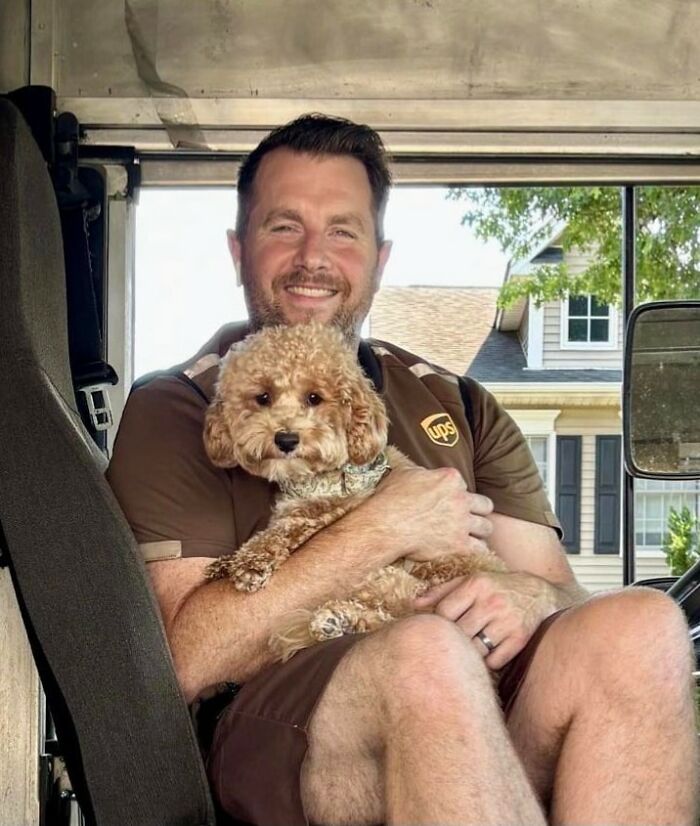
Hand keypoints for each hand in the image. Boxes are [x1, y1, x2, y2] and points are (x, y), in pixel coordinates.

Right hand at [365, 465, 493, 563]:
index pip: (463, 484)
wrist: (386, 525)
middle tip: (468, 517)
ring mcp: (462, 523)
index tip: (447, 500)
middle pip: (485, 505)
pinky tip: (467, 550)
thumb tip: (418, 469)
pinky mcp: (460, 545)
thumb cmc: (390, 498)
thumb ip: (418, 469)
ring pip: (487, 527)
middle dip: (478, 511)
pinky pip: (480, 548)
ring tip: (472, 535)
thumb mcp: (403, 472)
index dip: (455, 492)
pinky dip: (475, 549)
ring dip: (479, 531)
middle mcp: (461, 499)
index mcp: (450, 479)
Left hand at [414, 570, 558, 669]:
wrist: (542, 593)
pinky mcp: (521, 638)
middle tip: (452, 646)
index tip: (441, 629)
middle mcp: (491, 601)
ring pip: (475, 649)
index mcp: (476, 584)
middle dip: (453, 642)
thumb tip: (413, 605)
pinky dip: (489, 662)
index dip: (439, 624)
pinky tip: (488, 655)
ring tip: (468, 652)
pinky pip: (494, 661)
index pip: (444, 611)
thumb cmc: (498, 587)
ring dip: (470, 654)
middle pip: (458, 632)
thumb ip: (442, 591)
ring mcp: (507, 620)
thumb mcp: (472, 580)